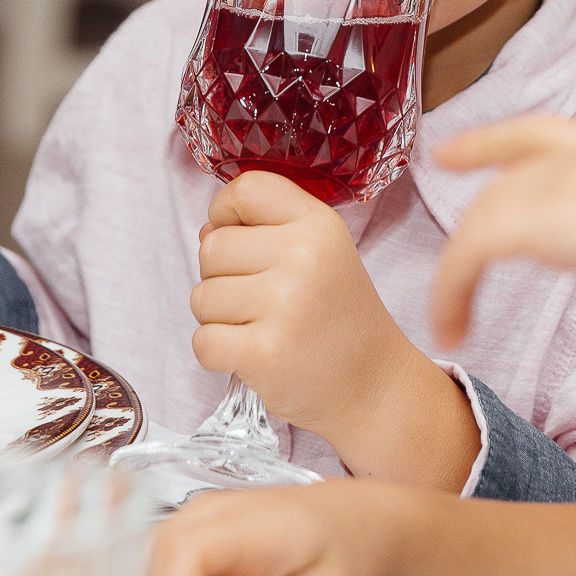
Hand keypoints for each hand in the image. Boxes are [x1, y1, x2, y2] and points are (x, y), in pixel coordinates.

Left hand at [191, 171, 472, 484]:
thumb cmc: (339, 320)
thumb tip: (207, 229)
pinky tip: (254, 355)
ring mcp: (283, 304)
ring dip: (219, 318)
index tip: (241, 238)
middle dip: (221, 277)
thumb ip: (264, 231)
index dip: (226, 212)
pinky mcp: (263, 352)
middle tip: (262, 302)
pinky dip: (218, 353)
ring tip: (263, 329)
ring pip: (201, 296)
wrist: (374, 386)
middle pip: (212, 245)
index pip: (246, 188)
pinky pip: (203, 340)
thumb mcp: (321, 255)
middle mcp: (303, 256)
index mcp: (318, 224)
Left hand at [432, 116, 575, 343]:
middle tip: (446, 156)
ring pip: (495, 209)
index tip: (513, 146)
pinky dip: (452, 288)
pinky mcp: (547, 221)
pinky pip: (474, 249)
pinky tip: (453, 331)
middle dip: (487, 144)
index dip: (545, 140)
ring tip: (449, 320)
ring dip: (461, 267)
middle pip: (532, 144)